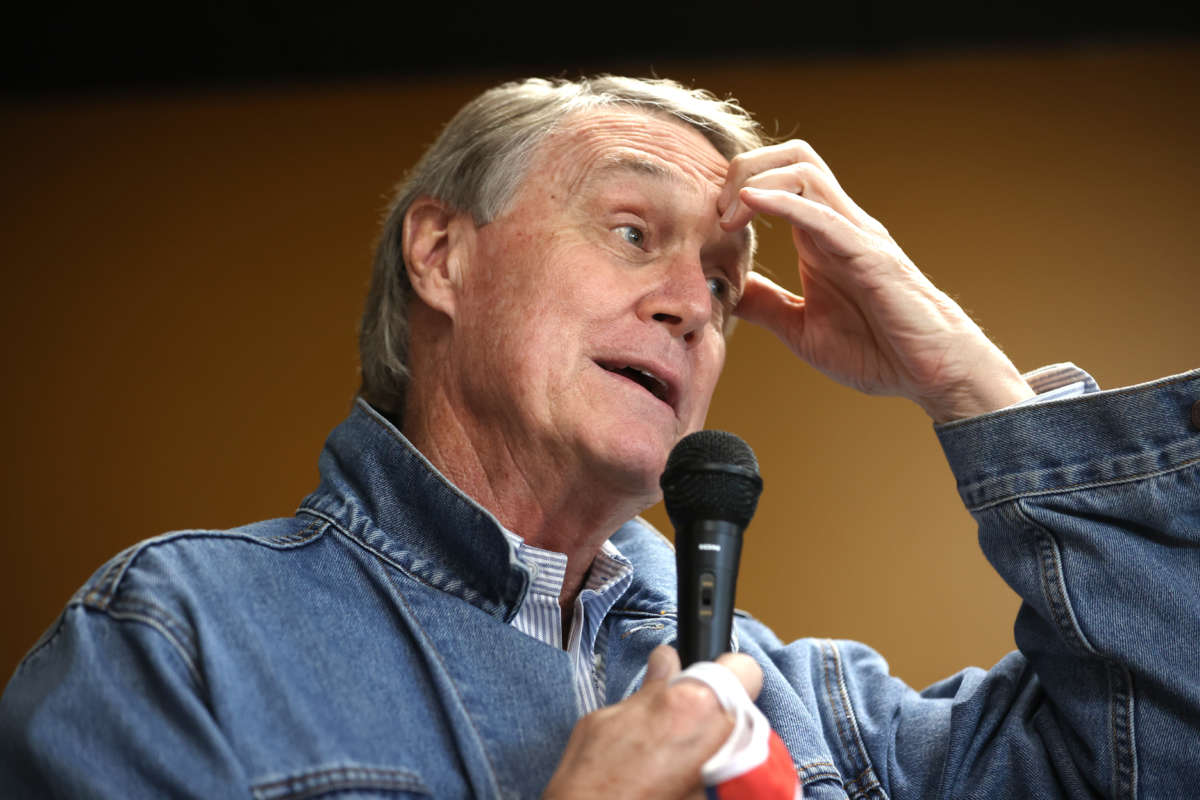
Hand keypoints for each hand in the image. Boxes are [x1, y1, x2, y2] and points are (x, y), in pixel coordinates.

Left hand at [542, 645, 763, 799]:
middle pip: (692, 667)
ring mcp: (625, 705)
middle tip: (696, 733)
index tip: (736, 707)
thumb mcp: (708, 793)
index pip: (741, 668)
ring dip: (662, 699)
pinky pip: (624, 711)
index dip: (744, 686)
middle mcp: (663, 698)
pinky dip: (631, 727)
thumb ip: (726, 758)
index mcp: (702, 714)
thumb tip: (730, 754)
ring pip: (655, 679)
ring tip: (662, 734)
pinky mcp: (595, 718)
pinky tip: (627, 758)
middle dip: (697, 695)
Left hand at [722, 140, 1033, 422]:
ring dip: (756, 181)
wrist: (932, 373)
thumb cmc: (878, 350)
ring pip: (805, 170)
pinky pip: (823, 215)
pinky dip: (782, 201)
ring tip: (726, 216)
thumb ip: (766, 304)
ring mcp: (855, 234)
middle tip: (714, 211)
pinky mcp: (869, 255)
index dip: (737, 187)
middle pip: (791, 157)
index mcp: (820, 237)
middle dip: (745, 168)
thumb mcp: (801, 328)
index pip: (778, 179)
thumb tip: (727, 291)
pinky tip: (749, 204)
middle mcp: (838, 224)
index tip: (708, 222)